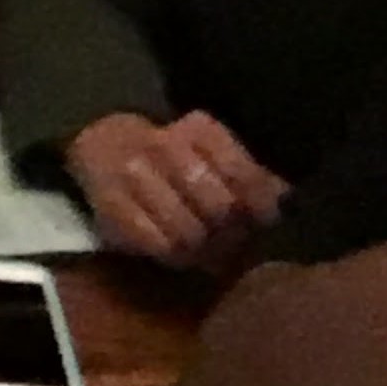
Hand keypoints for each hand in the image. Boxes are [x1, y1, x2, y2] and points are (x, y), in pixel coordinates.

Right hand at [65, 111, 288, 270]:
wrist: (100, 142)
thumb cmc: (172, 154)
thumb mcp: (212, 151)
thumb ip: (251, 176)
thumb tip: (286, 201)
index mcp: (198, 128)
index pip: (243, 174)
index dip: (261, 207)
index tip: (265, 221)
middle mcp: (164, 145)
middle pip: (219, 207)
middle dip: (232, 232)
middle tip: (234, 241)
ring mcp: (134, 176)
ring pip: (189, 233)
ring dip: (204, 250)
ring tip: (209, 251)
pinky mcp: (111, 207)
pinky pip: (158, 246)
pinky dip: (176, 256)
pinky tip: (180, 251)